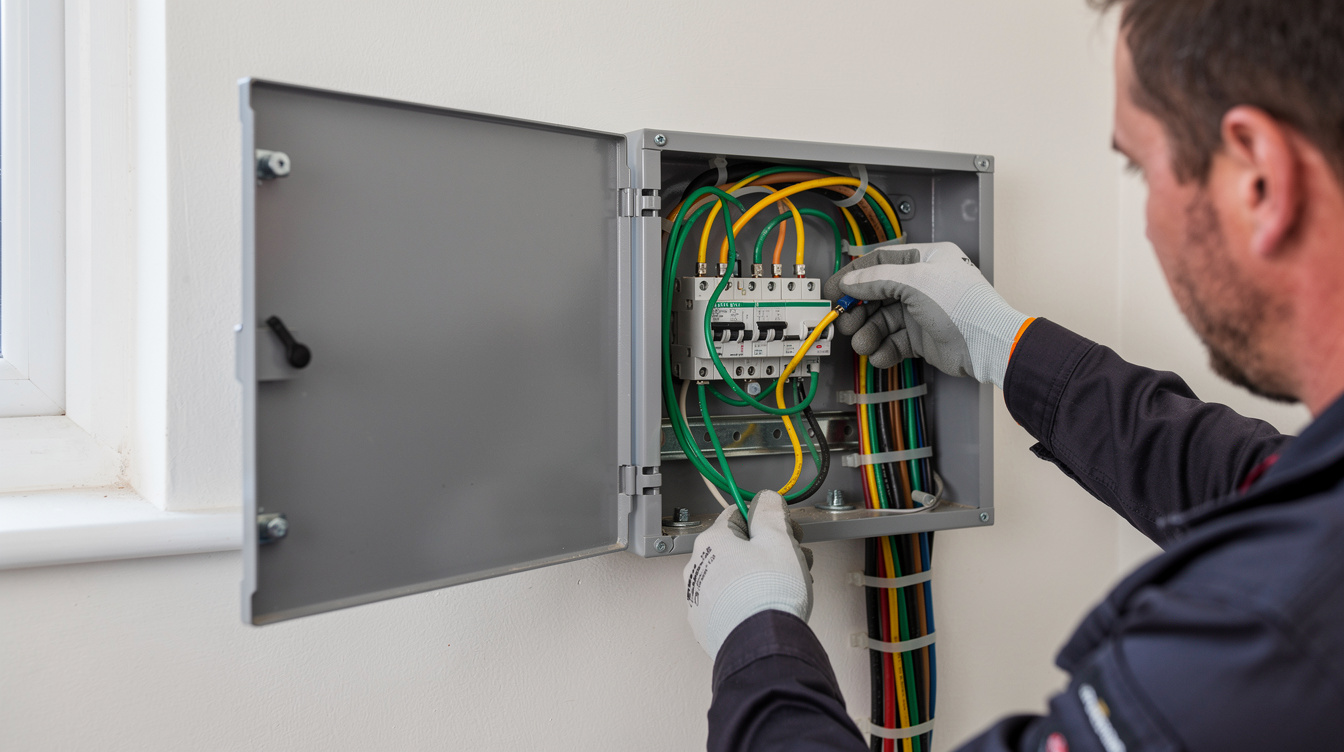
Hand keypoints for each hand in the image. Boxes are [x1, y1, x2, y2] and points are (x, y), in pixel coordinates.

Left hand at [683, 490, 813, 659]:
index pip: (737, 514)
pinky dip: (749, 602)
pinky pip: (731, 604)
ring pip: (736, 577)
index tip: (783, 530)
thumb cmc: (767, 594)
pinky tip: (769, 608)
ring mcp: (700, 599)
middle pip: (738, 548)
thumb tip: (766, 499)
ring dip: (762, 577)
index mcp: (712, 541)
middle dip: (769, 552)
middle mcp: (698, 568)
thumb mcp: (778, 539)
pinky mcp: (707, 625)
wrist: (762, 647)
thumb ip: (771, 512)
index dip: (766, 520)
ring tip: (789, 588)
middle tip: (793, 561)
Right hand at [823, 242, 1028, 387]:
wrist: (988, 344)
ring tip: (863, 344)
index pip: (880, 262)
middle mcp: (923, 283)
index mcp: (925, 259)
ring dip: (869, 333)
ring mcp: (922, 312)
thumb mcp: (917, 281)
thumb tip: (851, 280)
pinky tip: (880, 355)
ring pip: (883, 321)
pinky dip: (884, 349)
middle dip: (859, 310)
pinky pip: (894, 342)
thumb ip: (878, 278)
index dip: (854, 276)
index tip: (835, 290)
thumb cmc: (965, 306)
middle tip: (845, 322)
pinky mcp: (922, 338)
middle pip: (877, 293)